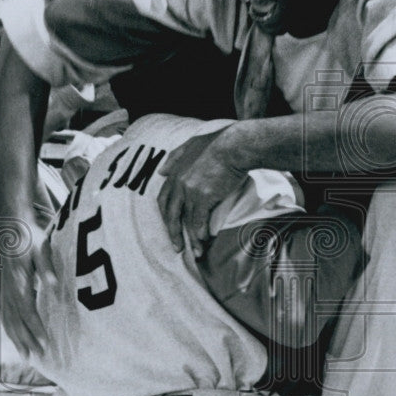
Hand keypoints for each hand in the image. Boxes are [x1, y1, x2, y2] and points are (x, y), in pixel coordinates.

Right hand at [0, 216, 54, 358]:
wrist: (11, 225)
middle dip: (26, 340)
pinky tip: (16, 339)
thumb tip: (53, 285)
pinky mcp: (4, 289)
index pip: (27, 310)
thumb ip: (48, 266)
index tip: (44, 342)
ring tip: (27, 356)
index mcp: (18, 280)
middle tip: (38, 356)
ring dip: (17, 338)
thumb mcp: (42, 247)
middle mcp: (9, 288)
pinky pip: (5, 314)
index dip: (35, 327)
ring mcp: (4, 289)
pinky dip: (10, 329)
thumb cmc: (30, 236)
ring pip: (8, 319)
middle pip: (16, 320)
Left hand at [157, 129, 249, 256]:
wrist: (235, 145)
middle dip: (172, 231)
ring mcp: (190, 190)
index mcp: (175, 172)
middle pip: (170, 213)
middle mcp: (178, 183)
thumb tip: (161, 171)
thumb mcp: (192, 144)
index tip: (171, 225)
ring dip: (189, 238)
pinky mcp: (203, 196)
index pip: (164, 198)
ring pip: (185, 220)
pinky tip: (204, 242)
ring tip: (195, 252)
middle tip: (177, 246)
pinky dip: (200, 233)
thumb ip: (175, 157)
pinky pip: (199, 220)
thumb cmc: (219, 142)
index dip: (166, 214)